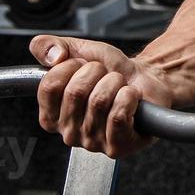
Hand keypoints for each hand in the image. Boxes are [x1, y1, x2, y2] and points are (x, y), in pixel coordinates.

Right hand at [29, 35, 174, 157]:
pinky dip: (129, 97)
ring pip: (99, 102)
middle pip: (75, 92)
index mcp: (51, 115)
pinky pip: (118, 116)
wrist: (144, 78)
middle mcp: (67, 134)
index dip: (70, 66)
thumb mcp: (77, 50)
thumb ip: (50, 46)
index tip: (82, 66)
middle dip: (96, 72)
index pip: (50, 86)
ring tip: (119, 86)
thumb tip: (51, 57)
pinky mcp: (116, 148)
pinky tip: (131, 98)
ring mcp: (92, 143)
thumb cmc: (110, 69)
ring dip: (115, 83)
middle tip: (105, 76)